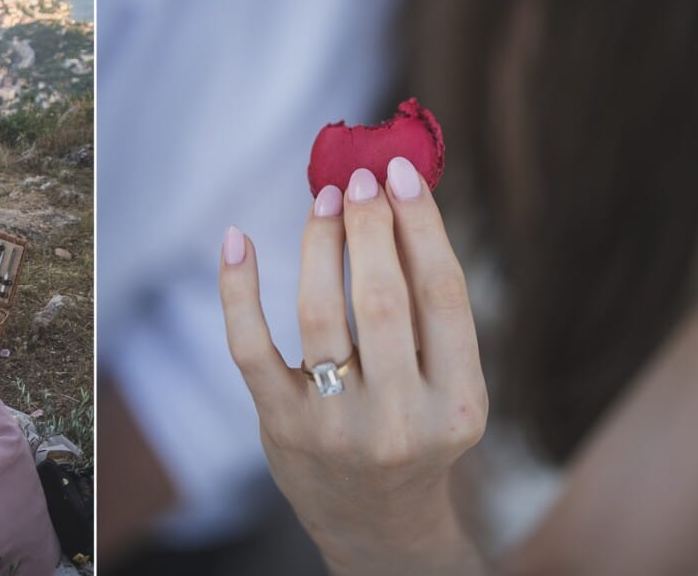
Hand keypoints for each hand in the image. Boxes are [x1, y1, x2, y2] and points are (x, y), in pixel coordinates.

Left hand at [219, 157, 487, 575]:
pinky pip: (251, 346)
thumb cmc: (414, 431)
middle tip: (361, 179)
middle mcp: (401, 420)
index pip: (443, 295)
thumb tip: (398, 198)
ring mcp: (336, 427)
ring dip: (319, 243)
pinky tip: (238, 239)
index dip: (422, 225)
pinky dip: (238, 288)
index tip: (401, 173)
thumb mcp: (445, 385)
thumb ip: (429, 308)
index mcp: (459, 404)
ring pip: (321, 313)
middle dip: (371, 227)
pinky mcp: (281, 425)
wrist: (376, 524)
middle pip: (383, 300)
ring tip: (324, 200)